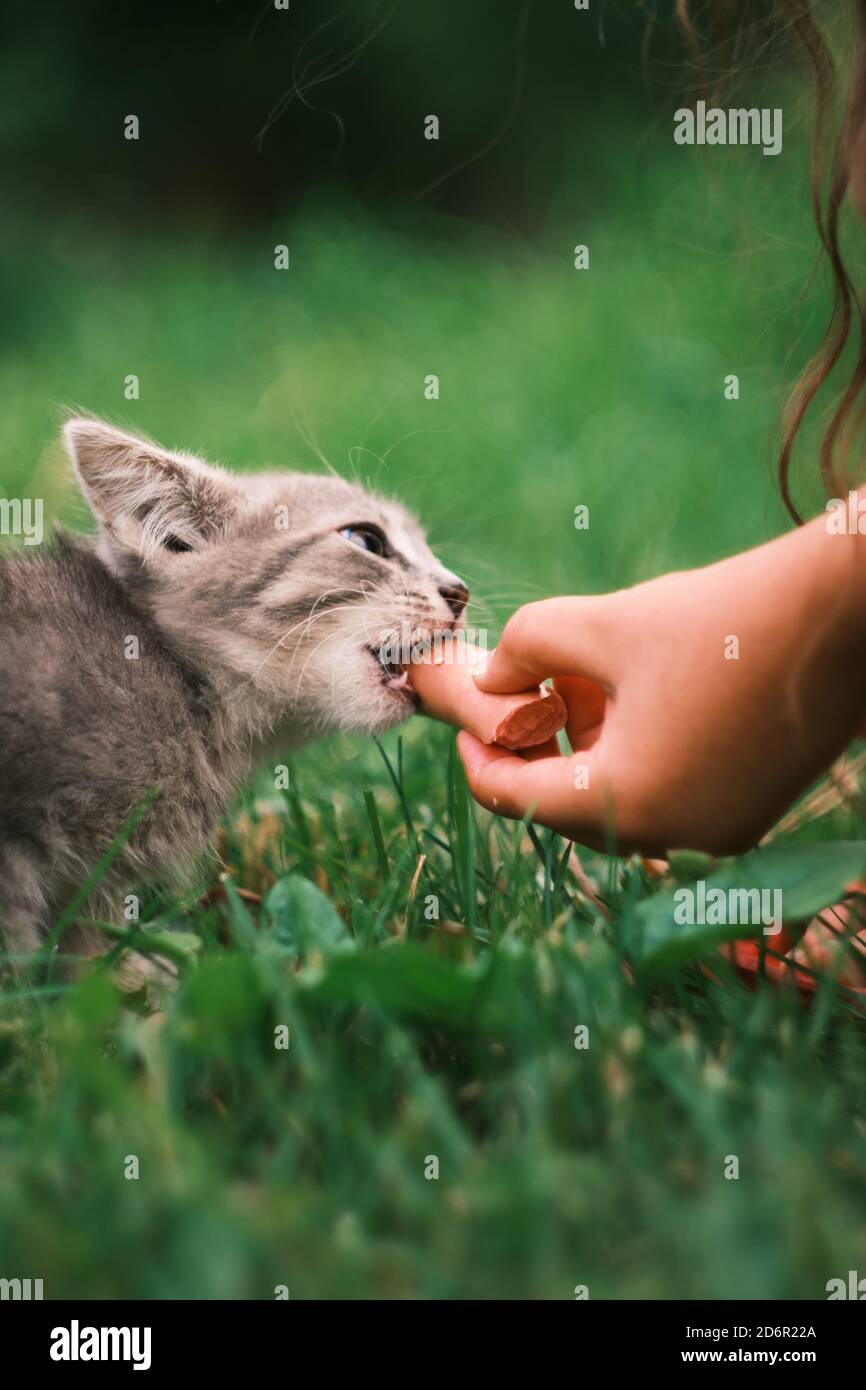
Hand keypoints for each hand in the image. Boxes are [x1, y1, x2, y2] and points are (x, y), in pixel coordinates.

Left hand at [458, 513, 865, 855]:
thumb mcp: (602, 625)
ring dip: (585, 752)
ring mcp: (718, 832)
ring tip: (579, 685)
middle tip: (519, 698)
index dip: (478, 761)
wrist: (843, 618)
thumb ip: (525, 651)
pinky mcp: (748, 811)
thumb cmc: (722, 619)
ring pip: (617, 802)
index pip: (517, 802)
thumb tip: (491, 676)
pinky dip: (634, 758)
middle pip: (567, 808)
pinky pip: (665, 798)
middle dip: (535, 753)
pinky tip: (634, 699)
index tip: (466, 723)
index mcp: (628, 801)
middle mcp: (673, 836)